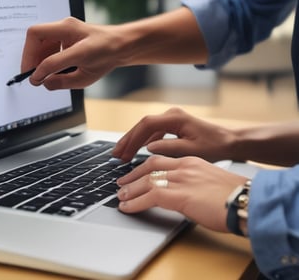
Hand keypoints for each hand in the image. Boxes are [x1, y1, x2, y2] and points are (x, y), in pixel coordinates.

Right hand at [21, 17, 122, 89]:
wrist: (121, 45)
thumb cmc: (107, 56)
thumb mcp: (85, 75)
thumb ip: (62, 80)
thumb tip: (43, 82)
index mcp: (70, 32)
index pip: (40, 41)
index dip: (32, 61)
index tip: (34, 77)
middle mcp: (66, 26)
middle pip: (35, 35)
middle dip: (30, 56)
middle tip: (32, 75)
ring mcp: (64, 27)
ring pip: (38, 37)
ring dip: (36, 56)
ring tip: (41, 73)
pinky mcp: (64, 33)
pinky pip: (46, 41)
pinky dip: (44, 55)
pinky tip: (50, 67)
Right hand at [112, 107, 236, 162]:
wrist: (230, 142)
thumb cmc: (215, 146)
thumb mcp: (193, 150)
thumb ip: (170, 148)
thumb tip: (149, 148)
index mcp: (175, 118)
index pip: (147, 125)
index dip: (133, 138)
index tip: (124, 152)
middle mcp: (171, 115)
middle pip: (142, 125)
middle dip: (128, 140)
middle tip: (115, 155)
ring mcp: (171, 119)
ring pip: (145, 129)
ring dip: (133, 141)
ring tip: (121, 154)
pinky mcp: (172, 125)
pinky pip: (151, 132)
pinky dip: (141, 141)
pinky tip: (135, 151)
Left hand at [116, 155, 247, 231]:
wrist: (248, 203)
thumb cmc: (235, 198)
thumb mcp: (211, 184)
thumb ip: (194, 185)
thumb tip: (182, 196)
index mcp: (192, 162)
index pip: (161, 161)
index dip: (144, 168)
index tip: (136, 174)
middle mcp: (184, 167)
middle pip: (150, 166)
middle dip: (133, 175)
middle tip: (122, 183)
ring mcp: (181, 180)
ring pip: (147, 180)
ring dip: (130, 189)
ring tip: (120, 197)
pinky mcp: (179, 195)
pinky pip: (150, 196)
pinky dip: (135, 202)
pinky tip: (127, 207)